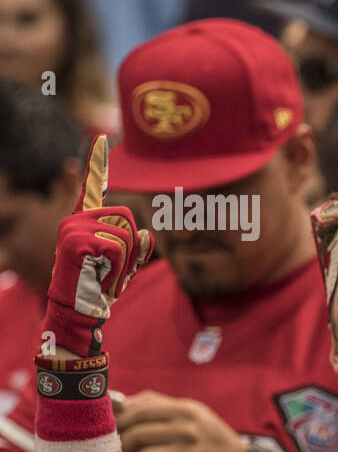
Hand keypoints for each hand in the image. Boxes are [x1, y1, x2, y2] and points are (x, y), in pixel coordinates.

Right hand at [41, 135, 153, 356]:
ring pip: (126, 237)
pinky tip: (99, 277)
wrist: (79, 312)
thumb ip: (137, 249)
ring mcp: (74, 228)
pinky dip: (117, 269)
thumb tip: (148, 234)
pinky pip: (118, 248)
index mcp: (85, 221)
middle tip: (111, 270)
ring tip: (104, 276)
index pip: (94, 188)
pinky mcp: (76, 240)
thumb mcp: (125, 266)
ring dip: (124, 264)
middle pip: (128, 221)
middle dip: (131, 251)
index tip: (102, 138)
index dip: (98, 163)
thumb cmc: (99, 289)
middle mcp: (76, 219)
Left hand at [115, 390, 248, 451]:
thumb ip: (157, 405)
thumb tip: (118, 401)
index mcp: (186, 410)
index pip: (138, 412)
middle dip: (125, 449)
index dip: (119, 424)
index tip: (113, 435)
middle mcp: (190, 429)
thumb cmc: (207, 440)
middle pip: (137, 436)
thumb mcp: (191, 415)